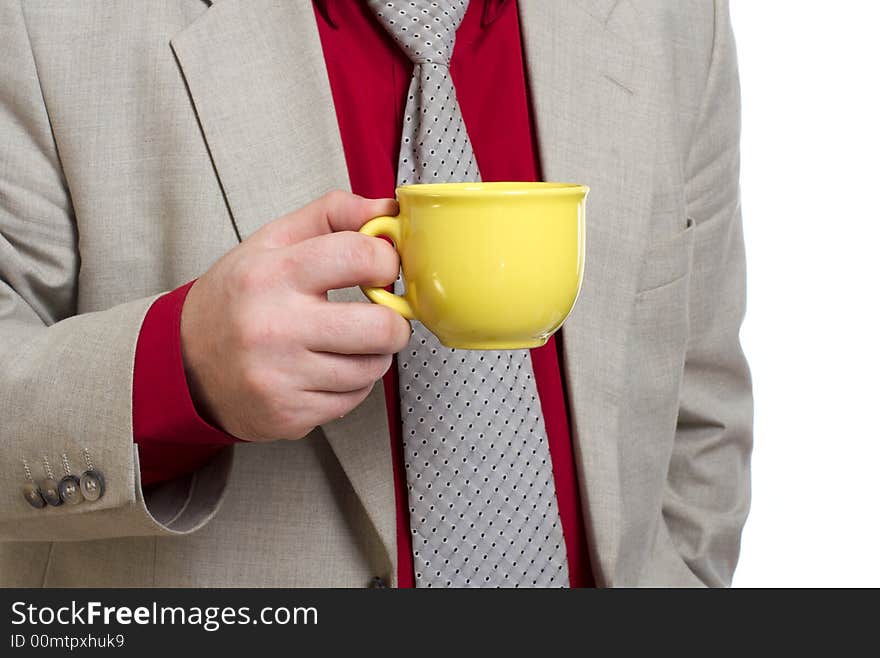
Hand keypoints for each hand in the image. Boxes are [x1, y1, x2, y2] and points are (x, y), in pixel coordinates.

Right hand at [180, 190, 409, 440]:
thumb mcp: (271, 241)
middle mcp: (275, 328)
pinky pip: (354, 399)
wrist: (184, 363)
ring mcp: (282, 377)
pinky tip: (326, 369)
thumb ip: (331, 215)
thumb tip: (388, 209)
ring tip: (347, 343)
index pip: (360, 257)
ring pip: (373, 368)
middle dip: (394, 322)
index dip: (386, 261)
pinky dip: (352, 384)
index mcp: (272, 274)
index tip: (382, 269)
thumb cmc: (235, 298)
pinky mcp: (289, 414)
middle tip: (382, 317)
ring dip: (373, 355)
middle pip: (381, 328)